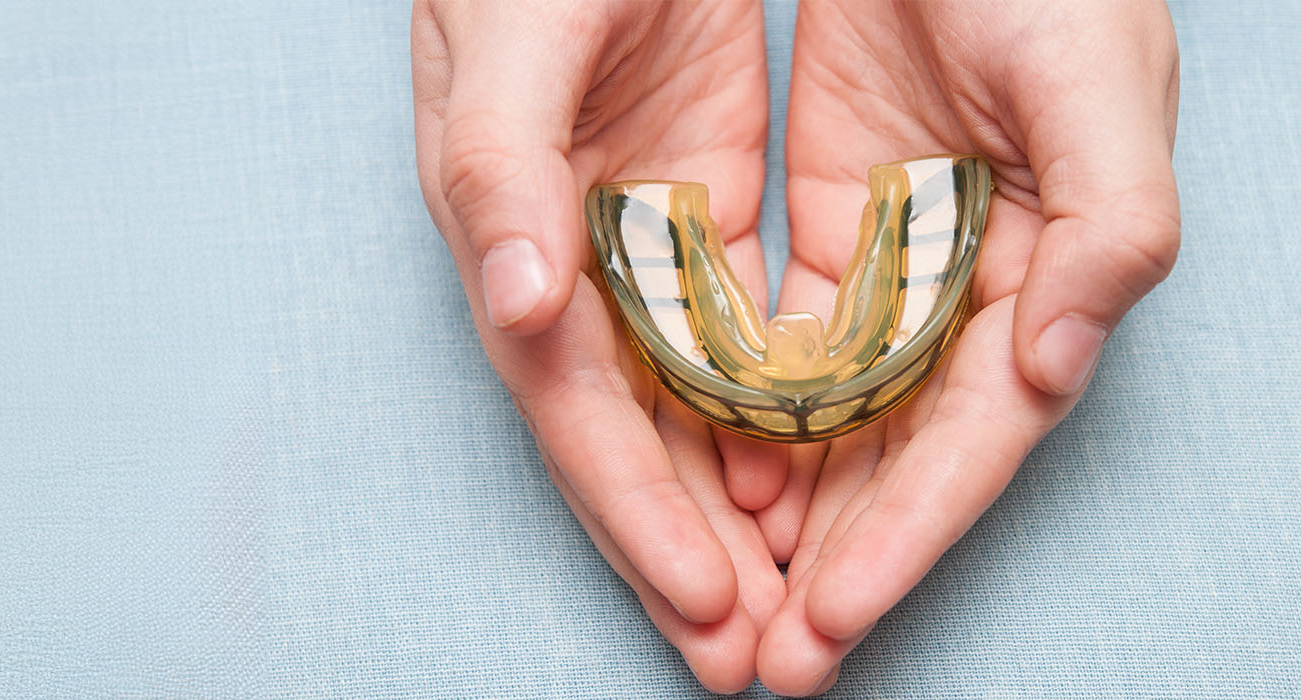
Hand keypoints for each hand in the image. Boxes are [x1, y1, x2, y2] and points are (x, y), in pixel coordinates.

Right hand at [410, 1, 789, 691]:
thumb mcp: (513, 31)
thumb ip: (500, 161)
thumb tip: (515, 300)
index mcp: (510, 221)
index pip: (577, 398)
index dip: (635, 507)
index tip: (705, 603)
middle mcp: (567, 246)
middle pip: (631, 426)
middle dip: (686, 546)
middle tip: (752, 658)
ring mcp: (636, 225)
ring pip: (683, 396)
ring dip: (728, 504)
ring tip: (783, 608)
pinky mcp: (696, 190)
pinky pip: (730, 325)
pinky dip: (761, 403)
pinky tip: (800, 477)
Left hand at [755, 2, 1180, 693]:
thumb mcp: (1102, 86)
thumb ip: (1111, 228)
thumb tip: (1056, 368)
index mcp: (1052, 273)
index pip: (974, 436)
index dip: (909, 533)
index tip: (836, 618)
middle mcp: (976, 289)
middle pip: (899, 455)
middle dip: (839, 564)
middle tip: (769, 665)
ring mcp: (899, 262)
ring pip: (839, 417)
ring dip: (791, 514)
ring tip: (731, 606)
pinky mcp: (832, 222)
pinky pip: (786, 340)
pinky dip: (752, 411)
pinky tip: (714, 480)